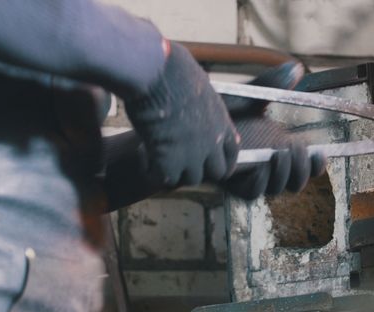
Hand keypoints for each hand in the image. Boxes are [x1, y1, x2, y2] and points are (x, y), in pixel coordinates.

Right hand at [125, 41, 238, 186]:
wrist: (155, 72)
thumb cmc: (172, 69)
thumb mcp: (199, 86)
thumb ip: (201, 104)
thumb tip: (193, 101)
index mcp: (221, 122)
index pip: (232, 152)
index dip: (224, 161)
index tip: (214, 165)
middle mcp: (211, 142)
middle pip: (215, 172)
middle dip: (199, 169)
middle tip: (179, 163)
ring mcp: (192, 155)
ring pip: (190, 179)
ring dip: (174, 170)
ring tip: (156, 155)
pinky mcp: (169, 162)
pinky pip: (163, 180)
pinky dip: (151, 171)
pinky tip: (141, 154)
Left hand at [221, 62, 326, 199]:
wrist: (184, 121)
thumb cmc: (215, 110)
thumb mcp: (247, 96)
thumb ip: (271, 85)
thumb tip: (298, 68)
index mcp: (277, 147)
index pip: (304, 165)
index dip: (315, 165)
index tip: (320, 152)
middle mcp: (266, 166)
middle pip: (294, 182)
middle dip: (301, 170)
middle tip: (295, 149)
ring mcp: (249, 176)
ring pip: (276, 189)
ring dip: (283, 175)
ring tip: (279, 154)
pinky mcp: (231, 184)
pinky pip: (252, 192)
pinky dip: (260, 182)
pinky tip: (261, 166)